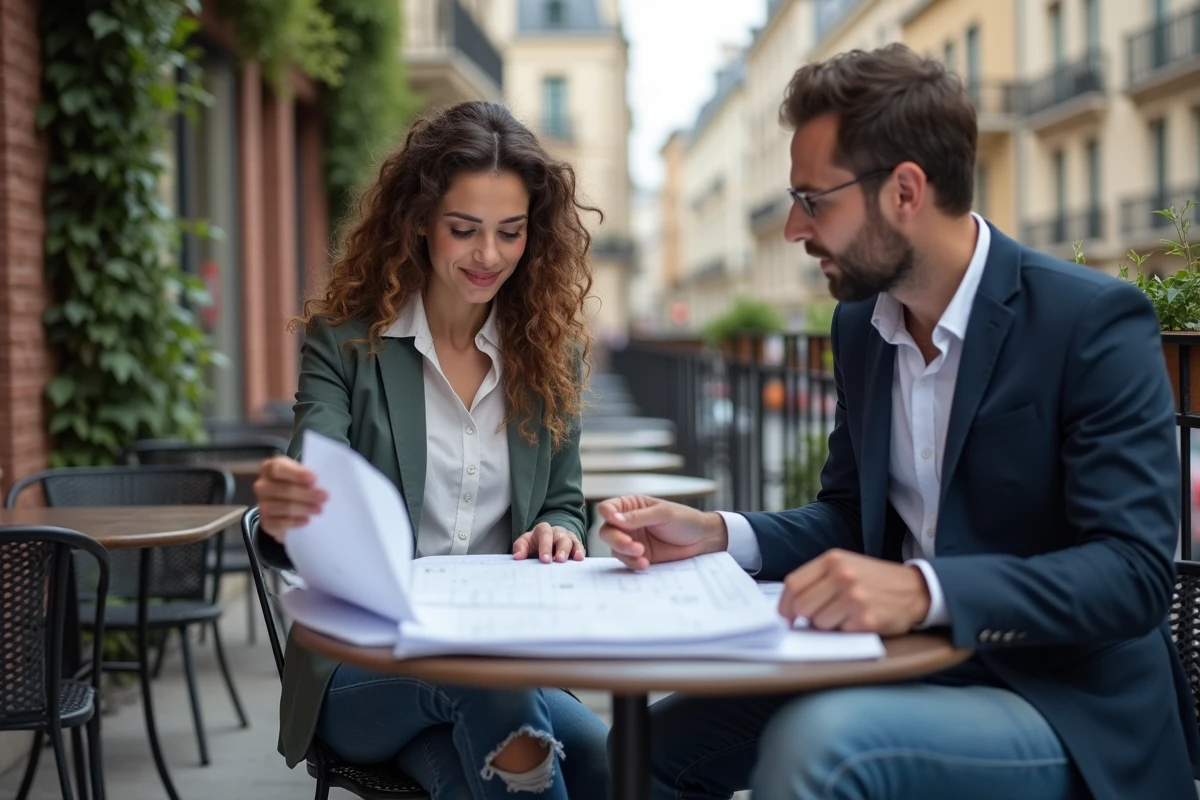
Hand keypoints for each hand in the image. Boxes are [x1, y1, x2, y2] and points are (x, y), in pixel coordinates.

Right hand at [253, 456, 326, 542]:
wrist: (287, 508)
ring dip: (303, 508)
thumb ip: (308, 476)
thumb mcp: (302, 475)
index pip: (278, 469)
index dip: (296, 474)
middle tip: (324, 497)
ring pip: (283, 507)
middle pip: (283, 489)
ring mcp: (262, 505)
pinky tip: (306, 521)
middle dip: (306, 494)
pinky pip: (279, 523)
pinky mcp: (265, 522)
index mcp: (269, 468)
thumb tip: (324, 483)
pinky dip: (294, 522)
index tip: (314, 479)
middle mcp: (262, 485)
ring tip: (319, 510)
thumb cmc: (298, 485)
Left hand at [513, 522, 584, 562]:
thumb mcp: (525, 542)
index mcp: (543, 530)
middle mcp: (556, 532)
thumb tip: (518, 556)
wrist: (547, 541)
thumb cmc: (535, 543)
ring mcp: (567, 537)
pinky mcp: (575, 544)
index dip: (545, 546)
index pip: (545, 534)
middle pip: (560, 537)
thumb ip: (520, 547)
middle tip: (558, 560)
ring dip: (568, 552)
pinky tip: (579, 559)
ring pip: (570, 542)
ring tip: (566, 561)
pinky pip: (579, 546)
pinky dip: (580, 552)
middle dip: (560, 549)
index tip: (545, 560)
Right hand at [596, 495, 727, 570]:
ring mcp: (632, 540)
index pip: (608, 507)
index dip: (607, 513)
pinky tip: (645, 563)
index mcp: (631, 505)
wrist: (701, 540)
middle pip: (607, 530)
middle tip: (631, 545)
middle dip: (616, 539)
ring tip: (642, 556)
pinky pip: (626, 561)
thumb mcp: (663, 514)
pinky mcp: (638, 556)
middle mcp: (628, 523)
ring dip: (625, 553)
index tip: (613, 520)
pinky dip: (632, 563)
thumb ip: (638, 517)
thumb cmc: (685, 519)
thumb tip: (614, 518)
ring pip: (614, 548)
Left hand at [779, 549, 930, 634]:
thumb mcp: (845, 566)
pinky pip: (840, 633)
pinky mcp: (866, 619)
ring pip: (819, 623)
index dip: (785, 605)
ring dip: (828, 625)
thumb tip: (789, 606)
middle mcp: (843, 575)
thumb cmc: (873, 580)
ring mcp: (855, 597)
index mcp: (833, 560)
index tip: (786, 616)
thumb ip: (818, 580)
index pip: (793, 584)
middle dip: (806, 617)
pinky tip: (860, 621)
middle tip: (820, 617)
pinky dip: (846, 632)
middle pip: (802, 607)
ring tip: (846, 615)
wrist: (914, 589)